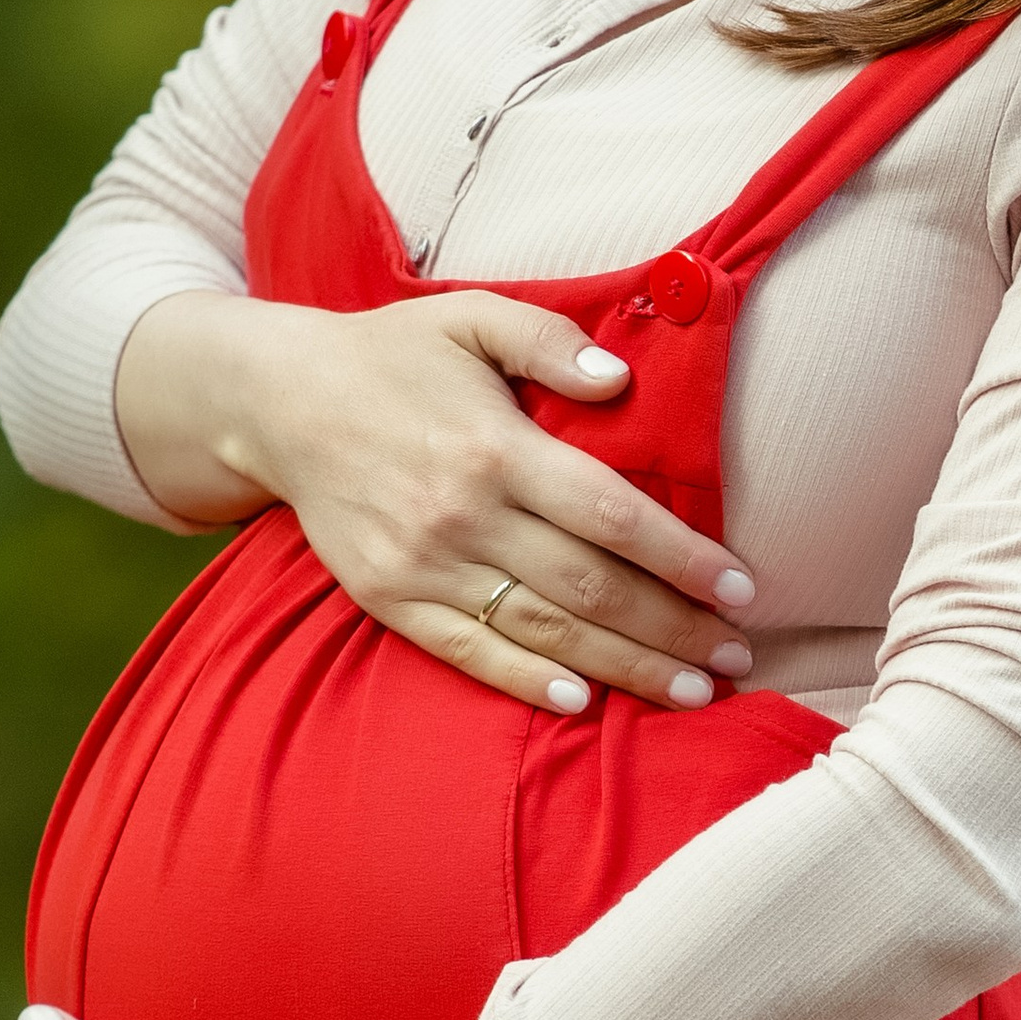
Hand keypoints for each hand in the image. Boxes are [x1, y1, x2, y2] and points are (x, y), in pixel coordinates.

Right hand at [113, 288, 758, 715]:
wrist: (276, 400)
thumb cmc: (393, 355)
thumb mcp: (472, 317)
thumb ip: (551, 340)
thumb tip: (621, 379)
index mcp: (496, 447)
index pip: (612, 516)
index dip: (684, 558)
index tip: (744, 589)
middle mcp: (463, 514)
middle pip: (590, 588)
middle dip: (674, 629)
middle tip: (738, 659)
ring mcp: (422, 564)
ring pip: (542, 631)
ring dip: (624, 667)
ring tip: (691, 691)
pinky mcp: (387, 598)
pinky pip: (467, 652)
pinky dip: (526, 682)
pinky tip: (584, 702)